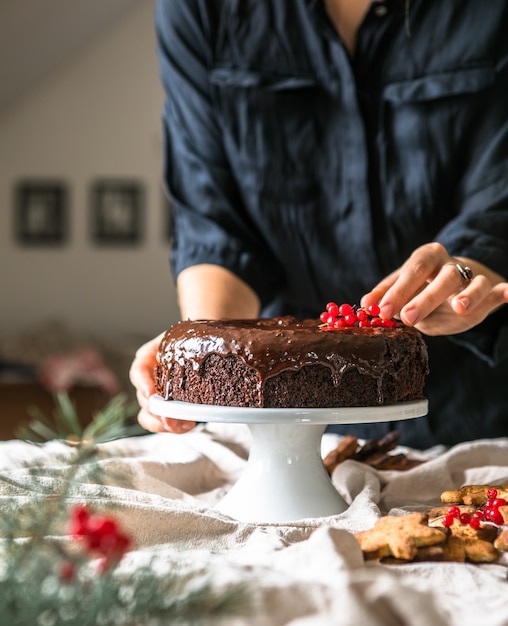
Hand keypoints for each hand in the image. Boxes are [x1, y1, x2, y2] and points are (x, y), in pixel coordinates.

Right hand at [129, 333, 195, 433]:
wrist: (199, 349)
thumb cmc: (191, 341)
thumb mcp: (187, 337)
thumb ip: (183, 341)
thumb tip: (179, 346)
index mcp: (149, 358)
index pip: (138, 371)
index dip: (142, 383)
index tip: (150, 393)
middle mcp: (148, 377)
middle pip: (143, 398)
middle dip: (156, 410)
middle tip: (169, 418)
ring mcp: (155, 394)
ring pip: (148, 414)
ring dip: (161, 424)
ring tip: (180, 426)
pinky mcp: (165, 408)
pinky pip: (159, 423)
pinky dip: (172, 428)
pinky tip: (187, 426)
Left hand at [361, 242, 507, 335]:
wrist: (451, 289)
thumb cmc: (420, 289)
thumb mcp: (401, 291)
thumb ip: (385, 296)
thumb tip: (365, 303)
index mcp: (425, 259)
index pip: (411, 272)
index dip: (397, 290)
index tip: (382, 310)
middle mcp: (449, 264)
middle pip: (441, 277)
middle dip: (425, 298)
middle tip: (409, 318)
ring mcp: (472, 277)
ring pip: (473, 282)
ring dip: (468, 295)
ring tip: (459, 308)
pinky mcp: (490, 290)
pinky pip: (498, 289)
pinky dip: (505, 292)